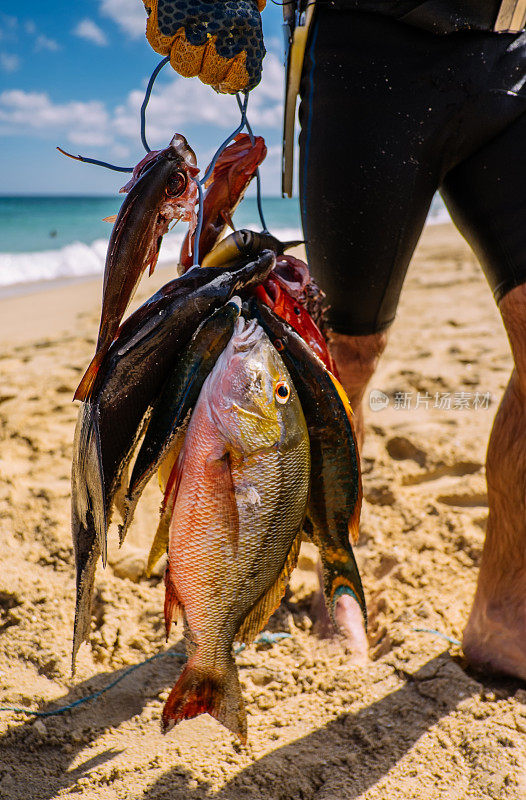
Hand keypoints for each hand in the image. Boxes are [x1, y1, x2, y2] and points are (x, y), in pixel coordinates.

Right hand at [144, 0, 265, 92]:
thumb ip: (248, 23)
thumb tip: (244, 66)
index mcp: (246, 25)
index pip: (242, 77)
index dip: (232, 82)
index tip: (224, 81)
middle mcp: (222, 31)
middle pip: (208, 76)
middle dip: (205, 67)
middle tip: (203, 48)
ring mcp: (192, 26)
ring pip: (183, 66)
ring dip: (183, 54)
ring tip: (186, 32)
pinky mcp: (165, 18)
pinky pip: (159, 44)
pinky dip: (161, 36)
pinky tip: (169, 20)